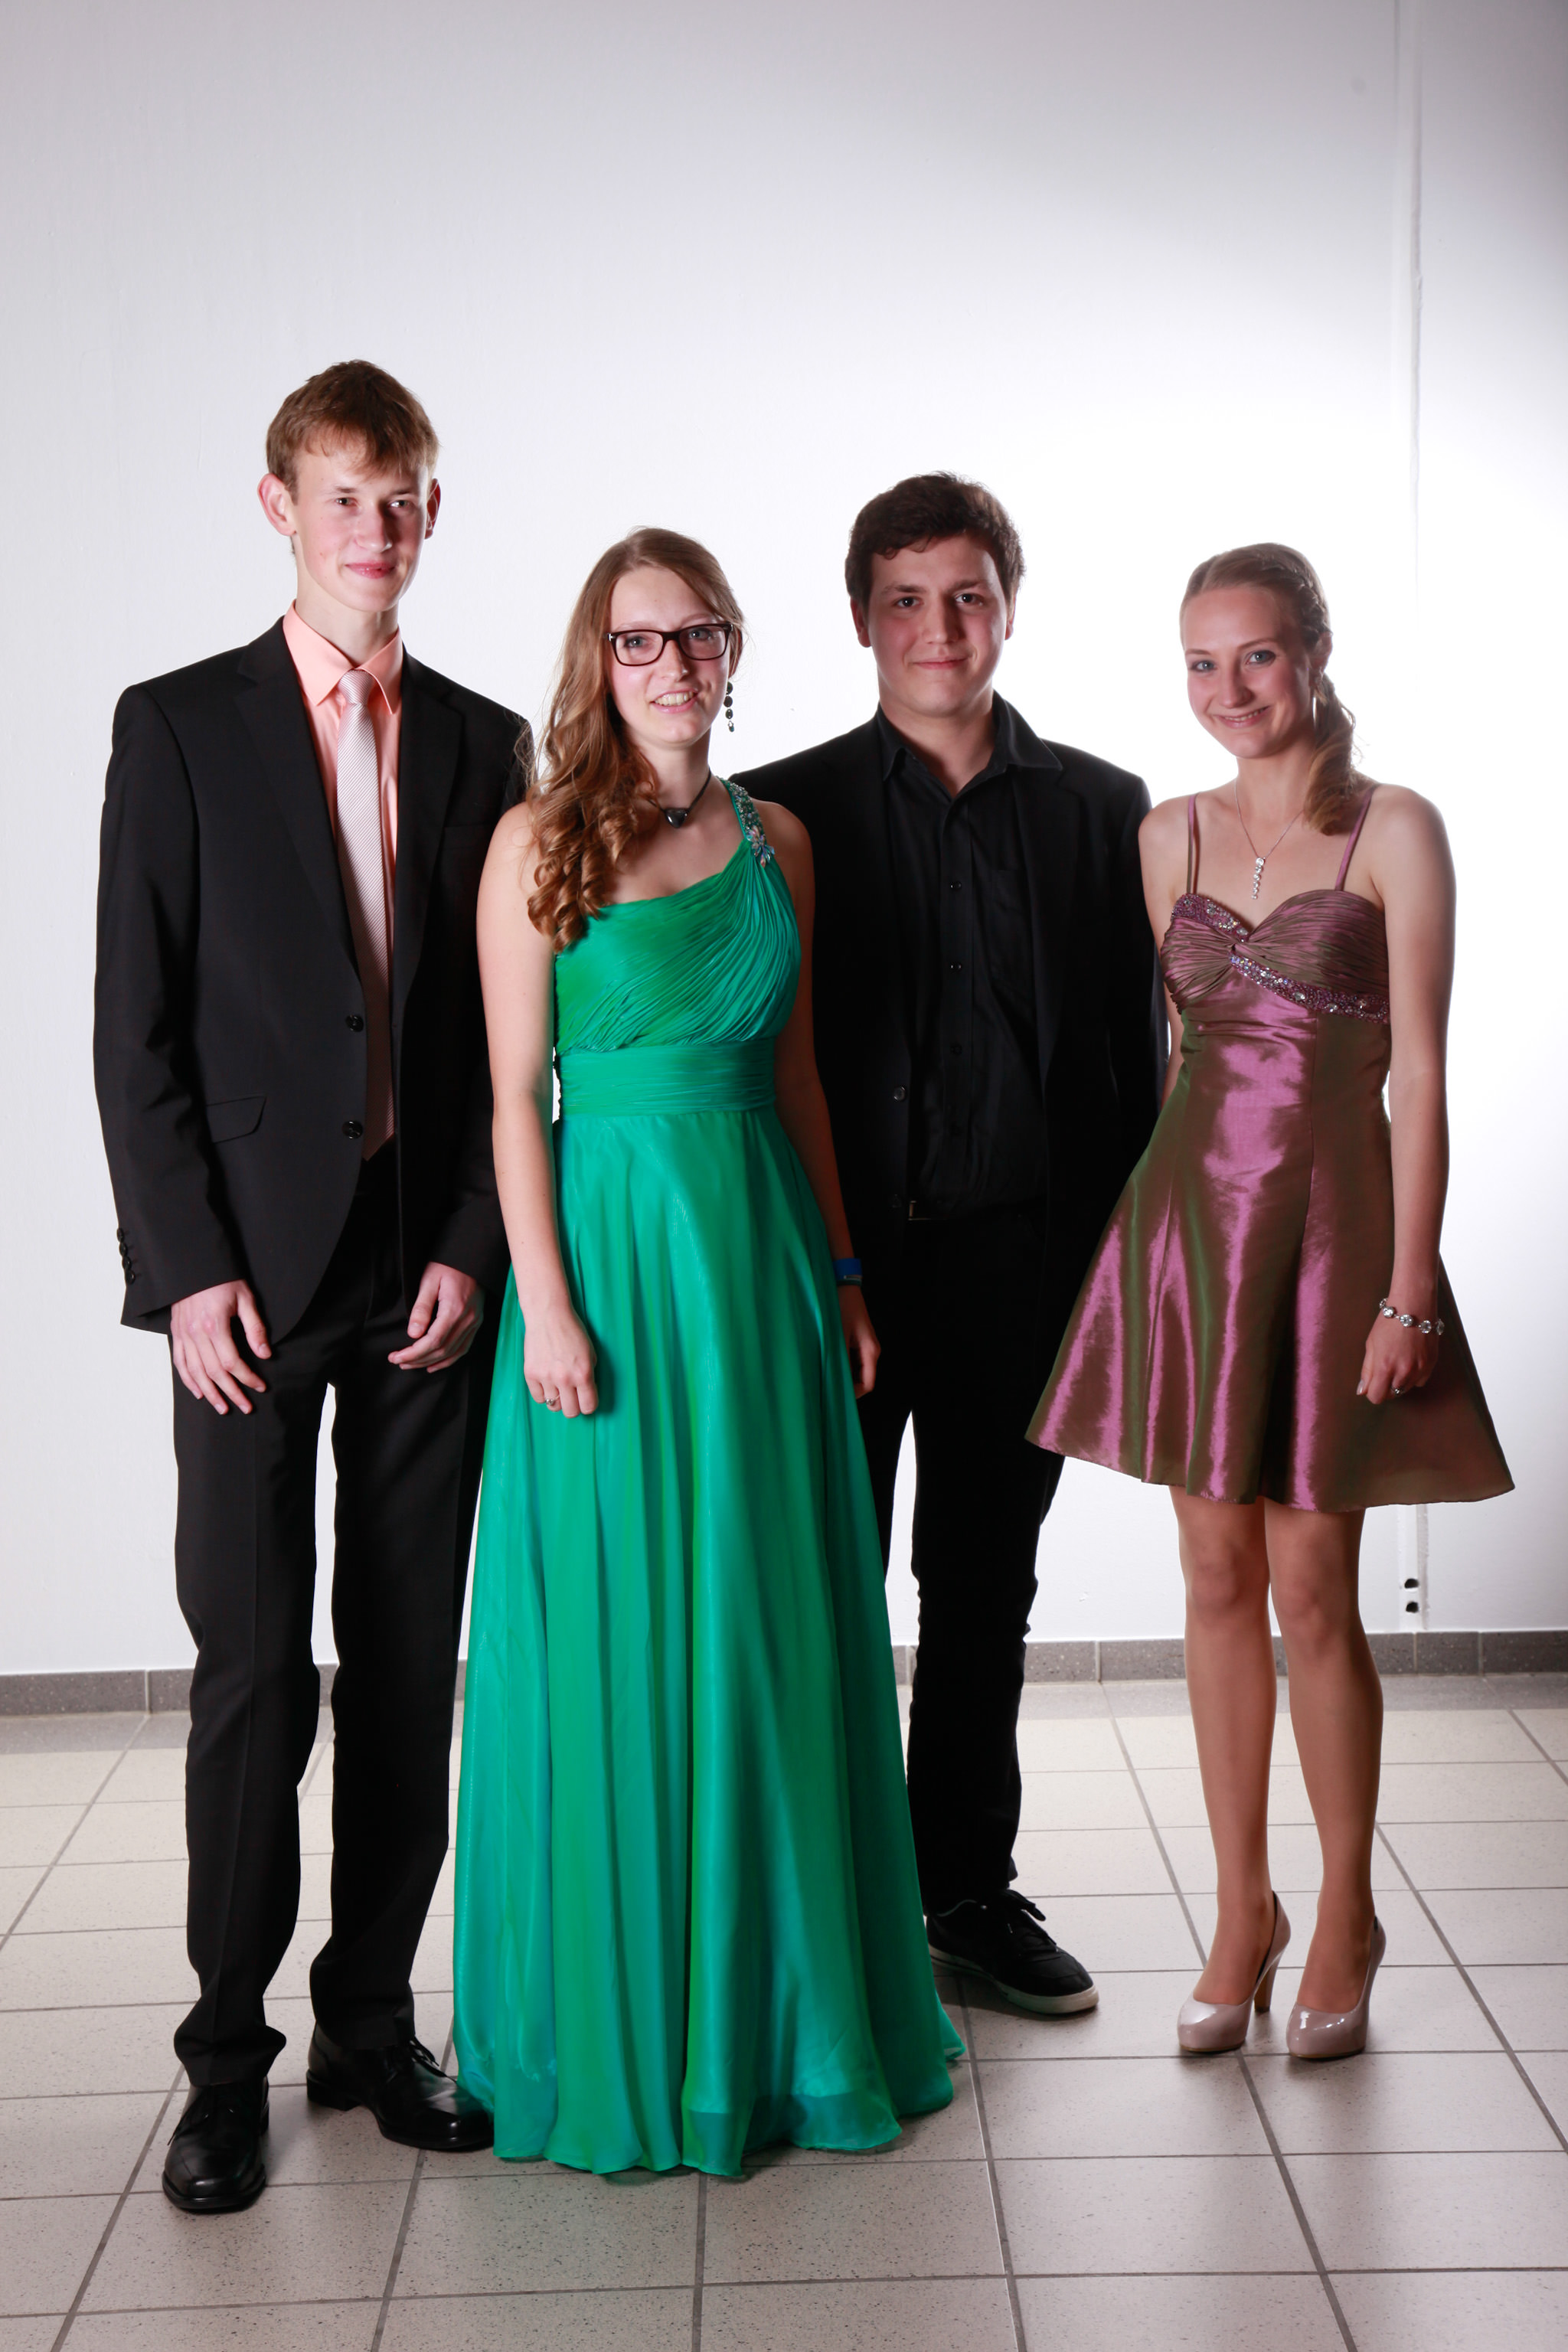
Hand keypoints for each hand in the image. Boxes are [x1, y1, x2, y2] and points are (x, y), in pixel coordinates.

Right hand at [171, 1281, 270, 1415]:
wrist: (193, 1264)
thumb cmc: (222, 1279)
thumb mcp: (245, 1298)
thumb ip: (254, 1327)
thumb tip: (265, 1354)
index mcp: (215, 1326)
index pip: (233, 1362)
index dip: (248, 1378)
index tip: (260, 1387)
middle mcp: (196, 1334)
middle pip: (214, 1373)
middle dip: (232, 1393)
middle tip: (246, 1407)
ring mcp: (183, 1335)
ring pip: (196, 1373)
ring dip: (210, 1393)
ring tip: (222, 1408)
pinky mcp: (176, 1333)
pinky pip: (180, 1362)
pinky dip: (188, 1380)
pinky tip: (199, 1392)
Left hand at [389, 1264, 483, 1371]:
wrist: (471, 1258)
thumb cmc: (448, 1266)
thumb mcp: (429, 1281)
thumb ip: (421, 1308)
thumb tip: (413, 1334)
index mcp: (455, 1310)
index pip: (432, 1341)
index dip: (413, 1353)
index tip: (396, 1356)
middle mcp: (467, 1320)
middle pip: (441, 1350)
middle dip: (418, 1359)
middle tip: (398, 1361)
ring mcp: (474, 1323)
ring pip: (452, 1353)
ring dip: (430, 1362)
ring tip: (411, 1364)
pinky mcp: (476, 1323)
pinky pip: (463, 1348)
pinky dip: (448, 1360)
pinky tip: (434, 1364)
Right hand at [521, 1294, 597, 1416]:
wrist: (548, 1315)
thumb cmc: (572, 1331)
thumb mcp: (590, 1352)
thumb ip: (589, 1375)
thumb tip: (586, 1393)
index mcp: (583, 1373)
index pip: (588, 1406)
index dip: (589, 1405)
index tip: (586, 1401)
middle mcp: (565, 1378)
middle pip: (570, 1412)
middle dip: (574, 1406)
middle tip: (572, 1397)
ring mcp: (546, 1377)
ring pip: (553, 1406)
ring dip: (558, 1399)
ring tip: (558, 1387)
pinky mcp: (530, 1374)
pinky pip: (538, 1397)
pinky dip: (543, 1393)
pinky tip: (547, 1382)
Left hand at [838, 1285, 879, 1398]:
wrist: (844, 1286)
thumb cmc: (842, 1309)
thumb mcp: (838, 1336)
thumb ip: (840, 1360)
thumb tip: (836, 1381)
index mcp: (871, 1351)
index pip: (867, 1384)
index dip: (854, 1394)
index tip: (836, 1397)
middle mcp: (871, 1351)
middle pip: (863, 1379)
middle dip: (847, 1386)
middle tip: (827, 1388)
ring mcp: (865, 1346)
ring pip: (857, 1371)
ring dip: (844, 1375)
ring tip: (826, 1376)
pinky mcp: (858, 1342)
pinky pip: (853, 1361)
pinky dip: (843, 1365)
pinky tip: (829, 1362)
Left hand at [1357, 1312, 1439, 1404]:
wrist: (1414, 1306)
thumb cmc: (1389, 1322)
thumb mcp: (1371, 1344)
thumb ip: (1367, 1370)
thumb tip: (1362, 1391)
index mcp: (1385, 1367)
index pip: (1377, 1397)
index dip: (1372, 1393)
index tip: (1372, 1384)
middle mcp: (1404, 1371)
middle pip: (1392, 1394)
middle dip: (1385, 1386)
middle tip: (1385, 1369)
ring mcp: (1420, 1369)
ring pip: (1406, 1388)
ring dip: (1400, 1381)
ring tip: (1397, 1361)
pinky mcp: (1431, 1364)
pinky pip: (1420, 1381)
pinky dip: (1414, 1376)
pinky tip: (1410, 1360)